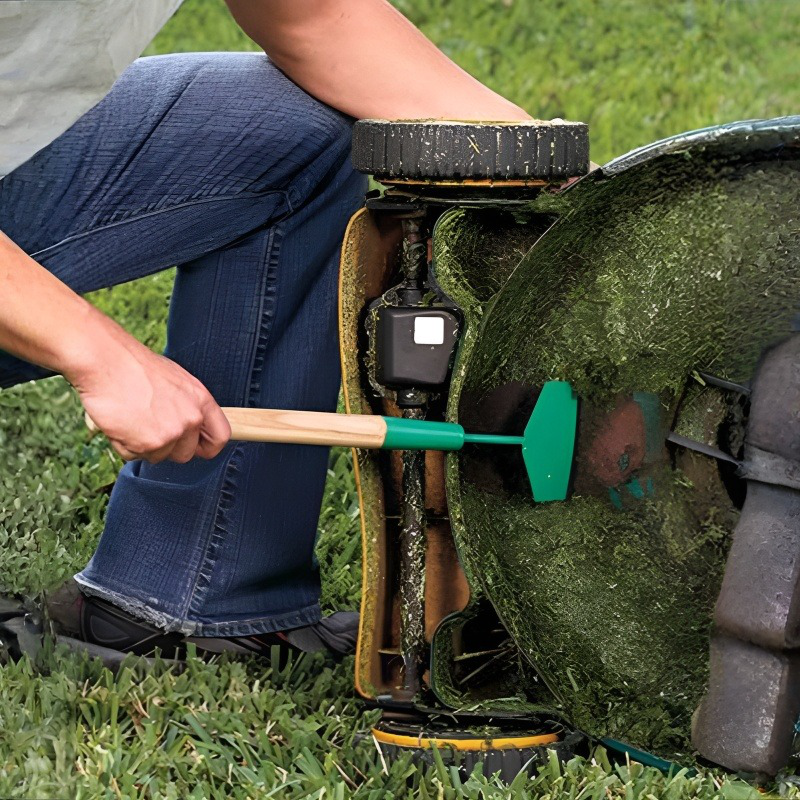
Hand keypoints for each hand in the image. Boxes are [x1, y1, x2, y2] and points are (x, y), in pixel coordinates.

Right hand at [67, 320, 230, 463]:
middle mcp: (191, 418)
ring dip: (142, 445)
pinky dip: (123, 445)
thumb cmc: (134, 367)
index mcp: (201, 400)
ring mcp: (171, 433)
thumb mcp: (175, 381)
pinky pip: (135, 456)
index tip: (196, 448)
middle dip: (167, 448)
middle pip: (186, 454)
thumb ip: (187, 406)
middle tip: (148, 427)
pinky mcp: (148, 444)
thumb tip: (189, 426)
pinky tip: (120, 422)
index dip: (206, 447)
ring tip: (131, 418)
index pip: (220, 437)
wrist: (106, 361)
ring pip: (158, 457)